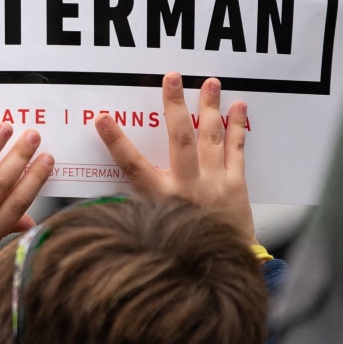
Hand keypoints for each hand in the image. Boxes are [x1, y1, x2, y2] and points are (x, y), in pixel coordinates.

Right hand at [94, 72, 254, 240]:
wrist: (222, 266)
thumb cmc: (183, 243)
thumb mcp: (154, 224)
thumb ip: (140, 200)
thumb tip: (119, 180)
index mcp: (159, 198)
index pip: (132, 165)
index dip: (116, 141)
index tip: (103, 118)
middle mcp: (187, 187)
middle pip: (178, 139)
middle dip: (174, 105)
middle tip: (171, 77)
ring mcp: (214, 184)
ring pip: (210, 137)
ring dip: (209, 107)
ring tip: (210, 82)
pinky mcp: (236, 186)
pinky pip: (237, 150)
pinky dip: (238, 127)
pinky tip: (239, 106)